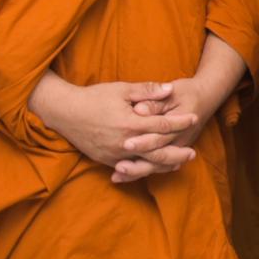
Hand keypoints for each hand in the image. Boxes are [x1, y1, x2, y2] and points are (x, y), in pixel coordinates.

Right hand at [27, 74, 200, 179]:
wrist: (64, 112)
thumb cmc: (94, 97)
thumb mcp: (122, 89)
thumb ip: (147, 90)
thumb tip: (171, 89)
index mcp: (130, 124)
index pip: (162, 125)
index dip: (180, 122)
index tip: (194, 118)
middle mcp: (123, 143)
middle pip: (158, 152)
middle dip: (177, 152)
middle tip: (193, 152)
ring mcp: (114, 154)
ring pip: (145, 164)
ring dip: (164, 164)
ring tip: (179, 163)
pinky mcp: (106, 160)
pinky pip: (130, 168)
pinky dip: (145, 169)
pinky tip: (155, 167)